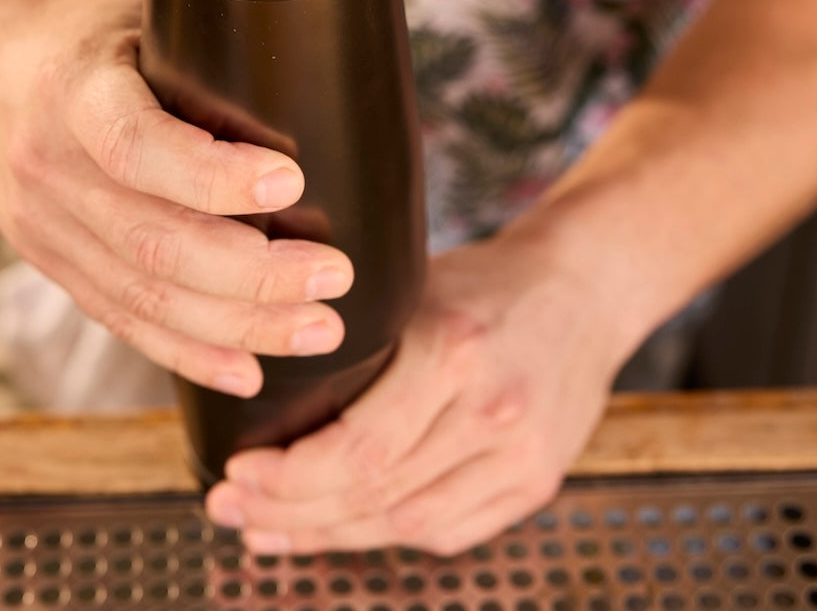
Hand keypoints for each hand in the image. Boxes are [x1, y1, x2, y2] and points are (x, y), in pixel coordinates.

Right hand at [0, 0, 353, 395]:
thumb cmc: (93, 30)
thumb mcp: (143, 6)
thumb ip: (210, 36)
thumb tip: (323, 62)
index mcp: (71, 87)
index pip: (134, 144)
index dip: (212, 174)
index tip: (292, 181)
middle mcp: (46, 164)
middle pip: (150, 241)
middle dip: (252, 273)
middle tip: (334, 276)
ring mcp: (41, 225)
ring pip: (142, 296)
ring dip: (238, 323)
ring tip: (319, 328)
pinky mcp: (49, 261)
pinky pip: (119, 319)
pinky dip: (187, 351)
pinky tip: (247, 370)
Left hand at [204, 224, 630, 554]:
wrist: (585, 289)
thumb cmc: (486, 280)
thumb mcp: (413, 284)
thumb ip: (356, 342)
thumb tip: (262, 386)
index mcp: (451, 350)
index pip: (358, 448)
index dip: (288, 478)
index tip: (237, 473)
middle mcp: (492, 411)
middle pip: (373, 494)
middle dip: (289, 513)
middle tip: (231, 509)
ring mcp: (521, 456)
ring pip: (404, 524)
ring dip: (327, 535)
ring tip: (268, 530)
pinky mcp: (536, 483)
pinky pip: (446, 530)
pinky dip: (383, 536)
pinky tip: (336, 531)